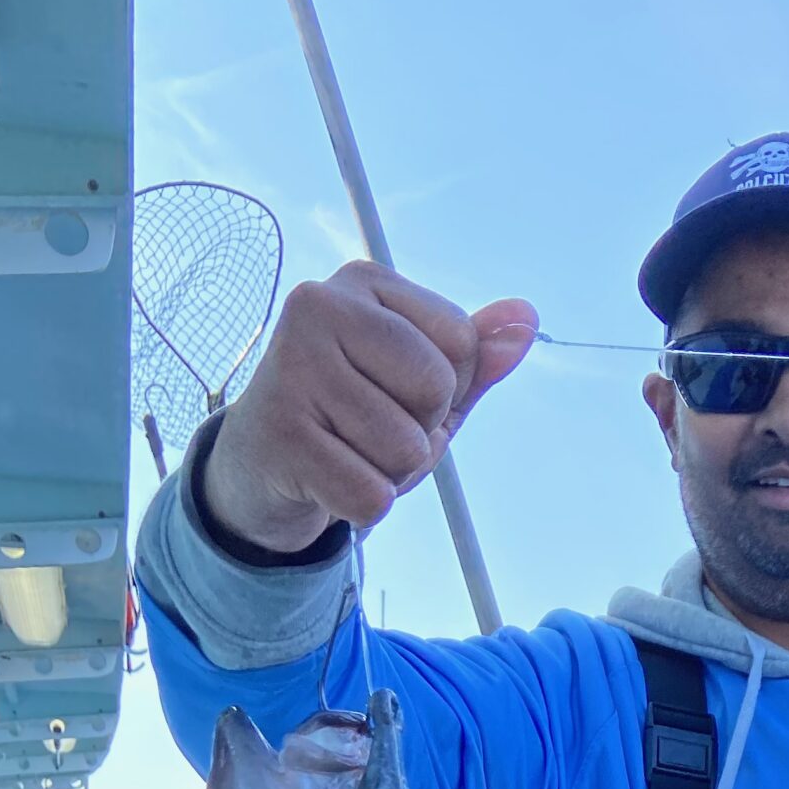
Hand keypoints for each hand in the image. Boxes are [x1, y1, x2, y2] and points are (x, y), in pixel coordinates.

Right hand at [201, 263, 537, 552]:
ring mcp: (292, 366)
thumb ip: (476, 357)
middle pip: (435, 391)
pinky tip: (328, 480)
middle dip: (421, 432)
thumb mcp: (420, 382)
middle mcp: (319, 305)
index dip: (447, 389)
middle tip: (369, 429)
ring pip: (406, 450)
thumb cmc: (354, 415)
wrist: (262, 463)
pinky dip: (364, 507)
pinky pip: (371, 496)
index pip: (462, 343)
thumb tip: (526, 320)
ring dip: (391, 474)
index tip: (395, 391)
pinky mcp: (279, 432)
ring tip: (347, 453)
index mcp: (364, 282)